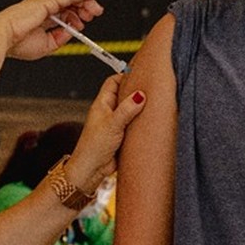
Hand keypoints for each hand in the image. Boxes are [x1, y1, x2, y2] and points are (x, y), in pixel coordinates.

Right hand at [0, 0, 103, 60]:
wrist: (3, 38)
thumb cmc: (17, 43)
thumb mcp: (46, 45)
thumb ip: (60, 38)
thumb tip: (72, 32)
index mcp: (40, 15)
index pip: (63, 11)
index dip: (75, 16)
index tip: (82, 25)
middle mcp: (43, 6)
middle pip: (69, 1)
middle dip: (84, 7)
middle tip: (95, 14)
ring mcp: (45, 1)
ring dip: (86, 1)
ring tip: (96, 9)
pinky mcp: (47, 1)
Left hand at [63, 73, 146, 192]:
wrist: (91, 170)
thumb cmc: (93, 148)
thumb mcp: (112, 124)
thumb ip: (127, 109)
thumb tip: (140, 95)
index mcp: (102, 104)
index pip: (113, 82)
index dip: (125, 76)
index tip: (140, 73)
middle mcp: (108, 112)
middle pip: (124, 95)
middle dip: (136, 92)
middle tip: (151, 89)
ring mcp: (115, 124)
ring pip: (130, 110)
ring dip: (140, 109)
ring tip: (154, 105)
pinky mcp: (122, 136)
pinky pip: (133, 124)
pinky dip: (141, 123)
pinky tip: (150, 123)